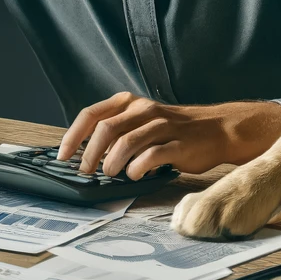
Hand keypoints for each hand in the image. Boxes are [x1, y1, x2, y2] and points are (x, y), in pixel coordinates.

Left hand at [56, 93, 280, 180]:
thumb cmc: (175, 131)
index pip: (91, 114)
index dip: (73, 136)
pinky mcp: (177, 143)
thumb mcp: (143, 123)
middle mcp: (143, 109)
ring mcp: (161, 125)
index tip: (62, 156)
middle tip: (86, 172)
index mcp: (130, 103)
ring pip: (126, 141)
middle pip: (105, 129)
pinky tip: (134, 176)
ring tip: (109, 175)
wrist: (218, 130)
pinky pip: (152, 155)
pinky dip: (137, 168)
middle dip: (89, 154)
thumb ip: (118, 133)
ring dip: (111, 162)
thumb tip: (87, 158)